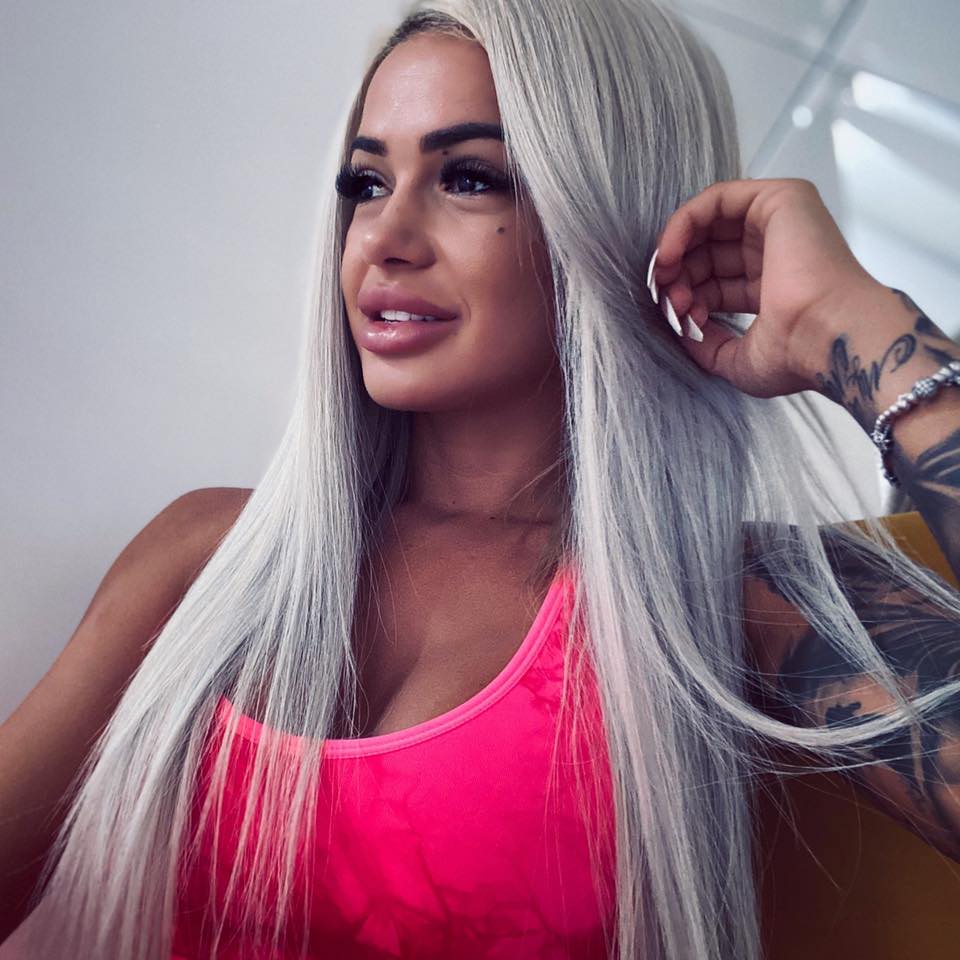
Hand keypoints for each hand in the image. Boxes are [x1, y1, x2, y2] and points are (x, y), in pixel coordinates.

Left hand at [649, 177, 880, 398]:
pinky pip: (716, 198)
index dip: (688, 298)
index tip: (678, 320)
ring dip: (677, 249)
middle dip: (678, 276)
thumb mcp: (738, 361)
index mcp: (773, 288)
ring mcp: (781, 223)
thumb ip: (708, 346)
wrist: (828, 337)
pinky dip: (683, 222)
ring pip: (709, 223)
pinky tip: (668, 252)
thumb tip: (684, 332)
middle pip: (707, 253)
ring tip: (664, 278)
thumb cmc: (799, 354)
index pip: (714, 283)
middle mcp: (777, 253)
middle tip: (668, 300)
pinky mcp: (780, 199)